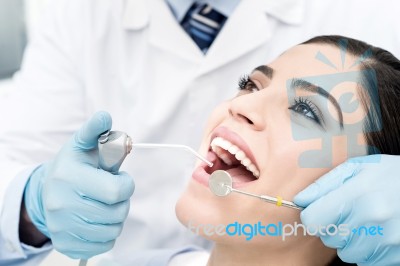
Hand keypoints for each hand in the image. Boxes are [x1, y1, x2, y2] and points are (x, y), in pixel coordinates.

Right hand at [23, 111, 134, 258]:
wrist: (46, 192)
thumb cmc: (72, 166)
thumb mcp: (81, 144)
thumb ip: (95, 131)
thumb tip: (104, 116)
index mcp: (69, 177)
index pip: (116, 191)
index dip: (126, 184)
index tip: (120, 178)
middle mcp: (62, 204)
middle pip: (117, 212)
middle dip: (122, 200)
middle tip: (112, 192)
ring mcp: (63, 227)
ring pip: (113, 230)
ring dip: (116, 216)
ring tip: (105, 204)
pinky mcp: (66, 244)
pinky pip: (104, 244)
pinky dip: (108, 233)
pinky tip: (98, 219)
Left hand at [294, 155, 399, 265]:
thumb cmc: (390, 175)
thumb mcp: (357, 168)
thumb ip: (325, 184)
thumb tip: (299, 200)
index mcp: (358, 195)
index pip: (313, 220)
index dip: (314, 215)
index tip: (321, 210)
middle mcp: (373, 220)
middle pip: (328, 238)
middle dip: (334, 227)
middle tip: (351, 212)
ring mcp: (387, 241)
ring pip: (346, 253)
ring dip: (350, 241)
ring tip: (366, 222)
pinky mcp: (397, 256)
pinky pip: (366, 263)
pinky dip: (367, 251)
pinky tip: (378, 233)